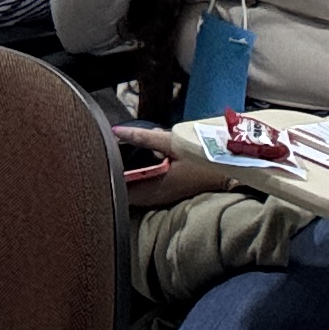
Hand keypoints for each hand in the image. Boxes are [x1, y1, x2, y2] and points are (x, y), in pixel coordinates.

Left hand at [112, 124, 234, 198]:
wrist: (233, 169)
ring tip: (115, 164)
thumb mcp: (172, 142)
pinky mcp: (171, 193)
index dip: (106, 181)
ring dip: (127, 182)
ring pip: (137, 195)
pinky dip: (139, 183)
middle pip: (127, 195)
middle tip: (102, 162)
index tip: (95, 166)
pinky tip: (136, 170)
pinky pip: (147, 192)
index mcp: (156, 188)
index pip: (121, 193)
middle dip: (115, 181)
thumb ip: (143, 138)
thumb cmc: (202, 156)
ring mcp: (165, 198)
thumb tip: (117, 131)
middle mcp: (158, 198)